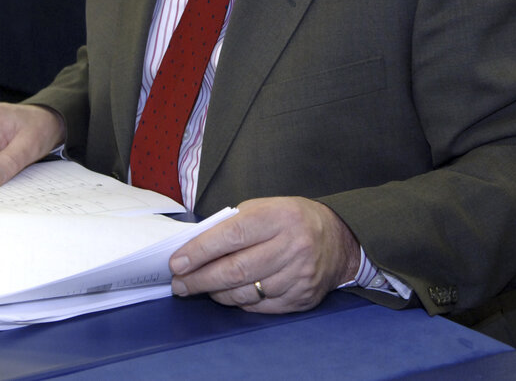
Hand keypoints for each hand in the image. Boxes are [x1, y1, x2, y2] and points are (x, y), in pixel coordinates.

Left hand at [168, 197, 360, 313]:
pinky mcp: (302, 298)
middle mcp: (292, 246)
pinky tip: (228, 295)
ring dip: (216, 293)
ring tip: (200, 288)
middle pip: (236, 269)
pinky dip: (239, 302)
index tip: (177, 263)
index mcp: (279, 217)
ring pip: (246, 292)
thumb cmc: (291, 220)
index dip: (200, 251)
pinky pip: (260, 307)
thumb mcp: (264, 208)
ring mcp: (299, 275)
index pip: (231, 235)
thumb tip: (194, 248)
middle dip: (200, 279)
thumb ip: (232, 225)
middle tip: (180, 283)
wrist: (338, 239)